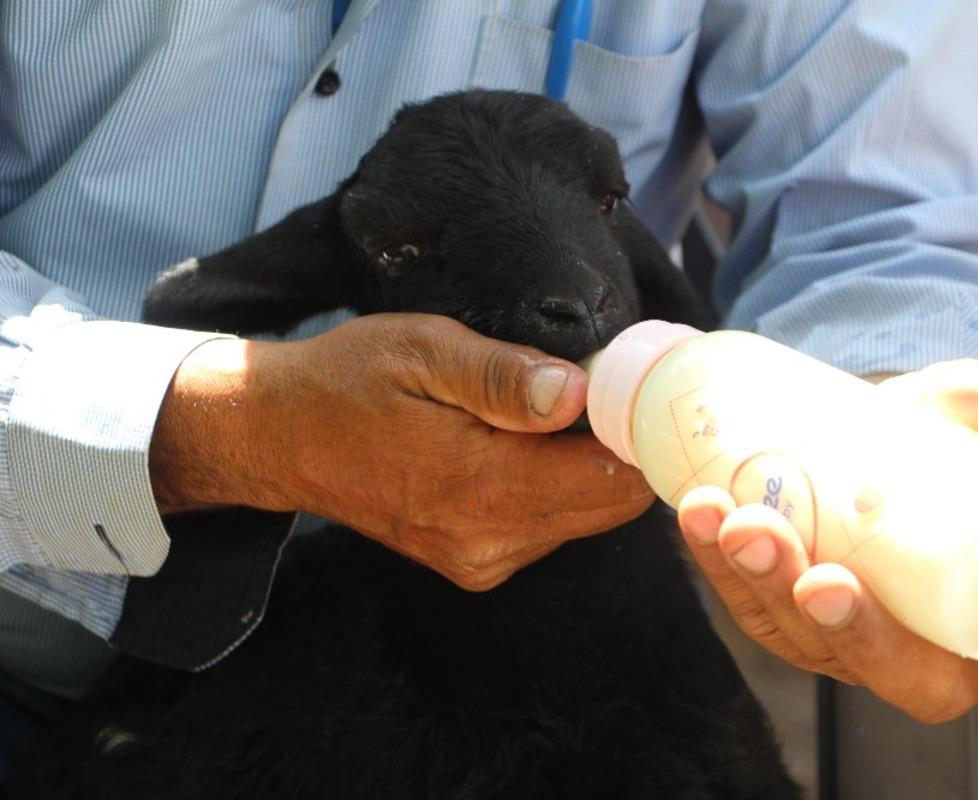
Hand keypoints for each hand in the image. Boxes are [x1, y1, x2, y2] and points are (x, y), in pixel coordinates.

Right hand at [151, 313, 653, 589]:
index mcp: (484, 487)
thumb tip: (579, 393)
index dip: (636, 432)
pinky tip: (515, 444)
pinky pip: (547, 525)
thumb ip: (504, 377)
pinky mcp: (474, 563)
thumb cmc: (349, 379)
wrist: (280, 435)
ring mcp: (481, 559)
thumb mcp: (424, 350)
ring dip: (582, 466)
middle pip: (610, 506)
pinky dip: (551, 484)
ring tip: (543, 411)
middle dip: (618, 448)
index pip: (615, 482)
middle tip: (595, 389)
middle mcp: (490, 539)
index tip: (629, 388)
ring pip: (583, 517)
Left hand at [676, 359, 977, 722]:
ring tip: (732, 522)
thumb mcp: (956, 413)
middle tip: (819, 578)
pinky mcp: (782, 613)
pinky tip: (695, 511)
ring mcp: (849, 635)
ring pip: (806, 638)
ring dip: (763, 585)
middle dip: (853, 629)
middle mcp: (933, 638)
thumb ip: (972, 400)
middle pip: (903, 670)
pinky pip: (749, 602)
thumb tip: (977, 404)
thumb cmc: (929, 437)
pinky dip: (716, 560)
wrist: (854, 432)